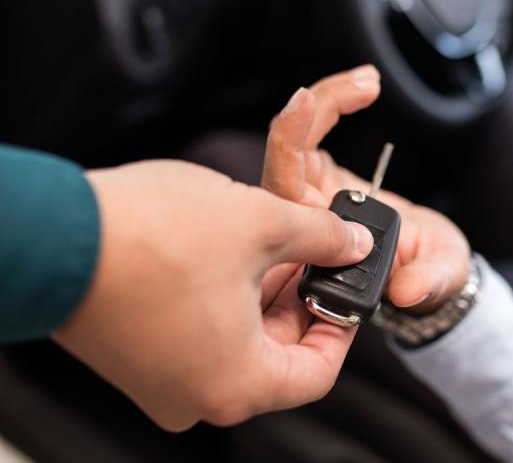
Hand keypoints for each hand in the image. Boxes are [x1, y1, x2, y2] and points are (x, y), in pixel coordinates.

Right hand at [53, 160, 373, 431]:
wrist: (50, 233)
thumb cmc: (151, 236)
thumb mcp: (261, 223)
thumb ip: (321, 238)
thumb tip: (353, 244)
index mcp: (238, 384)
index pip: (317, 372)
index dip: (342, 326)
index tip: (347, 289)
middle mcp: (198, 398)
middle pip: (277, 357)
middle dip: (298, 300)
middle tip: (310, 253)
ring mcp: (160, 383)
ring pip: (238, 344)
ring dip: (260, 295)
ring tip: (269, 242)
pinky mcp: (134, 360)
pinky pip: (198, 338)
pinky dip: (222, 302)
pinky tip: (227, 254)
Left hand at [262, 66, 471, 313]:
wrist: (427, 268)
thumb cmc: (425, 277)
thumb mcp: (435, 280)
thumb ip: (425, 284)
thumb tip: (407, 289)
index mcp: (313, 250)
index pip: (285, 196)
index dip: (288, 146)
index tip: (306, 106)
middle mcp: (303, 220)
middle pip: (284, 159)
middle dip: (311, 112)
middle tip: (361, 85)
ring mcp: (310, 195)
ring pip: (296, 140)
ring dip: (327, 100)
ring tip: (370, 81)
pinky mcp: (322, 175)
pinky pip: (313, 133)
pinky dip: (335, 103)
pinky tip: (366, 85)